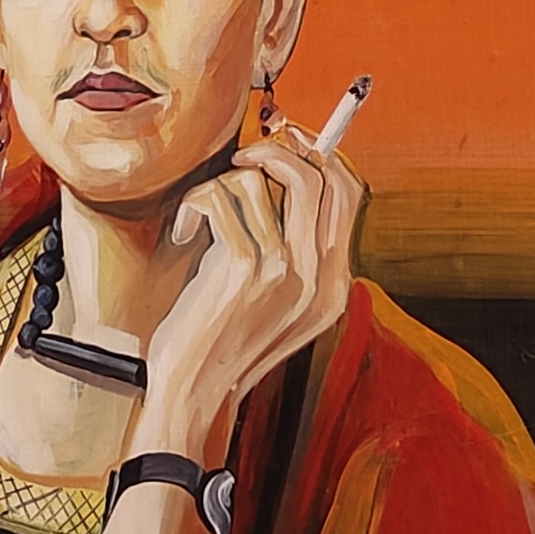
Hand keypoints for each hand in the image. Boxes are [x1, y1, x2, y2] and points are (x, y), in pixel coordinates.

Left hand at [139, 123, 362, 456]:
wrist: (195, 392)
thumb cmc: (222, 339)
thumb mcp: (275, 300)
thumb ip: (294, 249)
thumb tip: (288, 171)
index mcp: (333, 283)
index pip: (349, 191)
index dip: (320, 154)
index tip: (287, 141)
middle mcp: (319, 276)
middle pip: (320, 174)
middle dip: (279, 149)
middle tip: (245, 155)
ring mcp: (285, 270)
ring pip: (265, 180)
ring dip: (224, 184)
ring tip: (203, 215)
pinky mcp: (244, 268)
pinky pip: (221, 196)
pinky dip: (194, 205)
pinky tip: (185, 232)